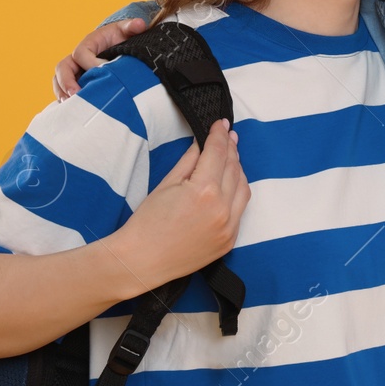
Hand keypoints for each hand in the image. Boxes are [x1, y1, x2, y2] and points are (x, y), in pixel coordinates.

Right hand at [53, 17, 146, 100]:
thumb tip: (140, 24)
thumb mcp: (126, 30)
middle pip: (62, 68)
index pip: (80, 53)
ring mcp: (74, 71)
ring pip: (59, 82)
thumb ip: (132, 26)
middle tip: (76, 94)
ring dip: (63, 94)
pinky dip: (67, 101)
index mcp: (87, 44)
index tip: (105, 70)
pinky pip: (64, 92)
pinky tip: (75, 111)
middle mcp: (76, 58)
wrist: (118, 46)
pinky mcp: (76, 82)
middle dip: (67, 82)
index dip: (90, 63)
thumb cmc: (120, 37)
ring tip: (72, 105)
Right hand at [108, 120, 250, 291]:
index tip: (221, 124)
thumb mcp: (166, 184)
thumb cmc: (147, 223)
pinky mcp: (230, 240)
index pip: (218, 153)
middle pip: (234, 168)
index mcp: (204, 191)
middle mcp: (222, 208)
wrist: (141, 261)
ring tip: (229, 157)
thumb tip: (203, 144)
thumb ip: (190, 161)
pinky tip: (229, 184)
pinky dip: (237, 193)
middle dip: (231, 149)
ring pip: (243, 188)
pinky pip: (240, 210)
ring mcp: (229, 227)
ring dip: (237, 170)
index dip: (220, 135)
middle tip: (227, 136)